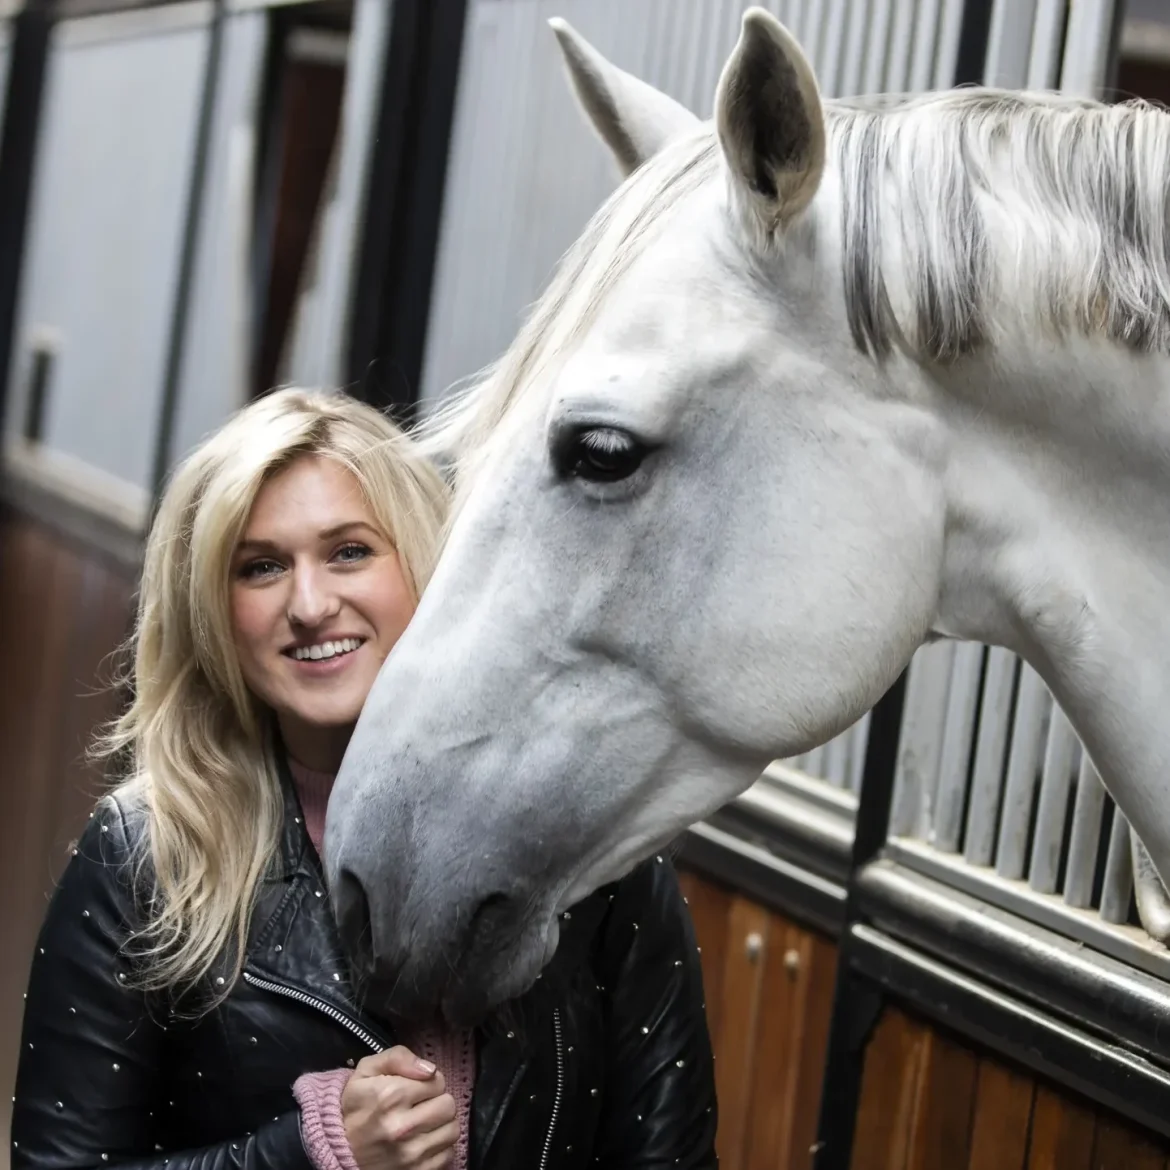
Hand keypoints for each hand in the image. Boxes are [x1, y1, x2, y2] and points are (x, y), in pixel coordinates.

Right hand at [341, 1046, 458, 1169]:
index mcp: (391, 1096)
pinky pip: (447, 1154)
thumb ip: (398, 1057)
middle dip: (437, 1101)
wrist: (338, 1150)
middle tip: (421, 1106)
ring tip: (423, 1123)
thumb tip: (429, 1069)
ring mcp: (410, 1155)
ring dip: (441, 1124)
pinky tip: (421, 1141)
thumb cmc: (357, 1106)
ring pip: (452, 1130)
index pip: (438, 1080)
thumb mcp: (367, 1070)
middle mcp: (402, 1127)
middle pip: (448, 1105)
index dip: (428, 1081)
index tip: (415, 1089)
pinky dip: (438, 1147)